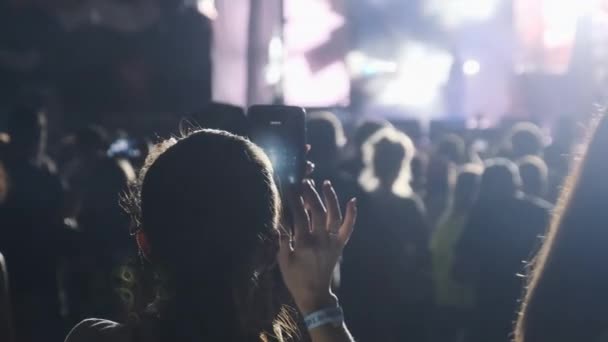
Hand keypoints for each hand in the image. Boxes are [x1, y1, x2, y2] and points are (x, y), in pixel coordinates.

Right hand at [278, 179, 356, 314]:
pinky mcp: (340, 245)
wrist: (315, 294)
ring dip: (331, 198)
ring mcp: (333, 242)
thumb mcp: (283, 261)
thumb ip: (282, 240)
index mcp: (304, 244)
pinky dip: (352, 214)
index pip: (300, 216)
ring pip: (334, 215)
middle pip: (318, 211)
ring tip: (325, 183)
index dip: (295, 200)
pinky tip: (352, 200)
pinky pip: (348, 227)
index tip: (290, 188)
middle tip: (305, 182)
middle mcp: (321, 240)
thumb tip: (279, 221)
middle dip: (311, 194)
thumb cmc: (295, 278)